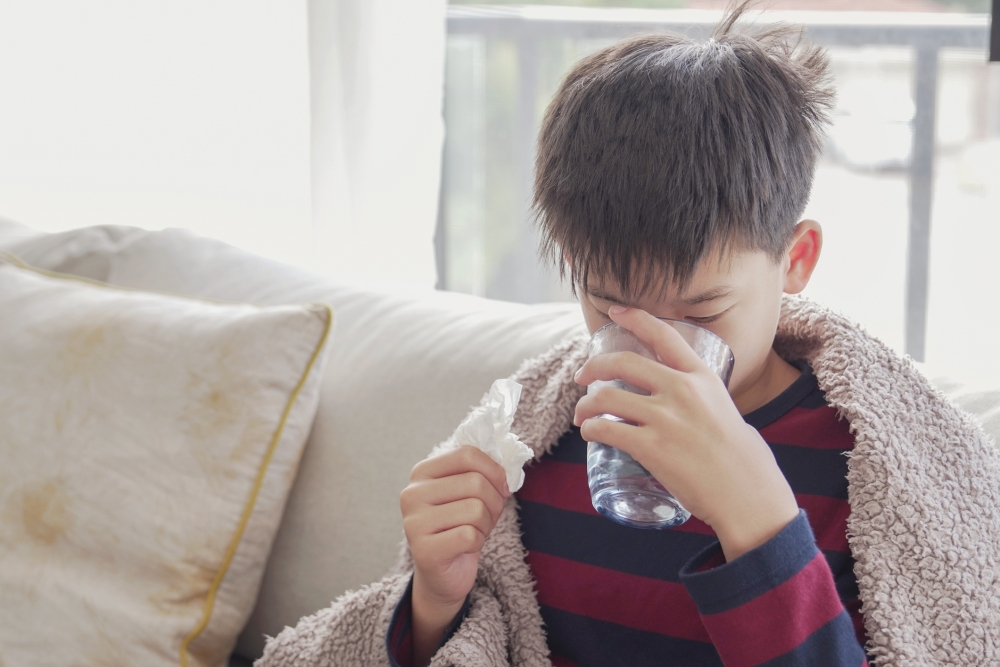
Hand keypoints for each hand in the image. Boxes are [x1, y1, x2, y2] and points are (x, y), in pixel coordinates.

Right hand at [399, 445, 510, 664]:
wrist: (443, 573)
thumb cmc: (459, 525)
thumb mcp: (468, 492)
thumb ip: (481, 472)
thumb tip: (509, 466)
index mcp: (422, 472)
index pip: (467, 455)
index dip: (494, 470)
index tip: (503, 486)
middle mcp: (412, 494)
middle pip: (475, 482)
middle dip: (494, 501)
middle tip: (487, 516)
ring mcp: (414, 523)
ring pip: (476, 509)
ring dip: (486, 524)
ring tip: (474, 531)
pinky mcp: (424, 550)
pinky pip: (470, 536)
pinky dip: (478, 542)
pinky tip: (465, 546)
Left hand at [573, 307, 797, 560]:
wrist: (750, 498)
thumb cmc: (745, 462)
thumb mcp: (727, 411)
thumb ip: (701, 400)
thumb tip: (683, 405)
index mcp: (703, 377)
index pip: (664, 335)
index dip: (635, 318)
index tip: (614, 311)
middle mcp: (682, 390)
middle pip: (624, 362)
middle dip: (594, 366)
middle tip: (582, 377)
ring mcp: (665, 418)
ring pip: (607, 396)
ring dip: (585, 405)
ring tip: (582, 415)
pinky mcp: (651, 447)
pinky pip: (606, 428)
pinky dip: (590, 429)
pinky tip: (591, 433)